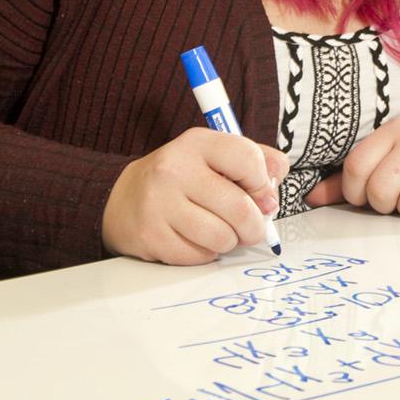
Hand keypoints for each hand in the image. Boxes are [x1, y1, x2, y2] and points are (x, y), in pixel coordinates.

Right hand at [102, 128, 289, 264]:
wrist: (123, 198)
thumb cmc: (183, 179)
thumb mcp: (215, 156)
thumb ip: (255, 160)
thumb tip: (277, 181)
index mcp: (197, 143)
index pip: (248, 160)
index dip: (264, 184)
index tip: (262, 195)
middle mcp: (174, 169)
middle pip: (240, 208)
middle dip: (254, 225)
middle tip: (251, 227)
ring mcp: (159, 203)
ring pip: (222, 237)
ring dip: (230, 241)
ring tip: (220, 231)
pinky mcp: (151, 236)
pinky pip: (199, 256)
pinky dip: (206, 253)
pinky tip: (196, 239)